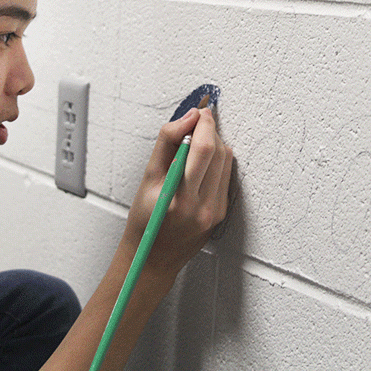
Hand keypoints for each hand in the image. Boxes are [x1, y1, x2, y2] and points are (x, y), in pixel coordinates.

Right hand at [122, 107, 233, 277]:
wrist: (153, 258)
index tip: (198, 111)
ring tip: (196, 143)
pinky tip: (201, 163)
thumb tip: (188, 118)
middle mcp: (203, 206)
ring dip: (214, 144)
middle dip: (209, 130)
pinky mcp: (222, 212)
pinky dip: (216, 162)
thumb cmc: (144, 222)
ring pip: (226, 161)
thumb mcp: (147, 178)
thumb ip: (167, 143)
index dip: (203, 123)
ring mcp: (215, 211)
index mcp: (180, 197)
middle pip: (218, 152)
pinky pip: (226, 176)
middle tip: (197, 121)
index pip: (203, 149)